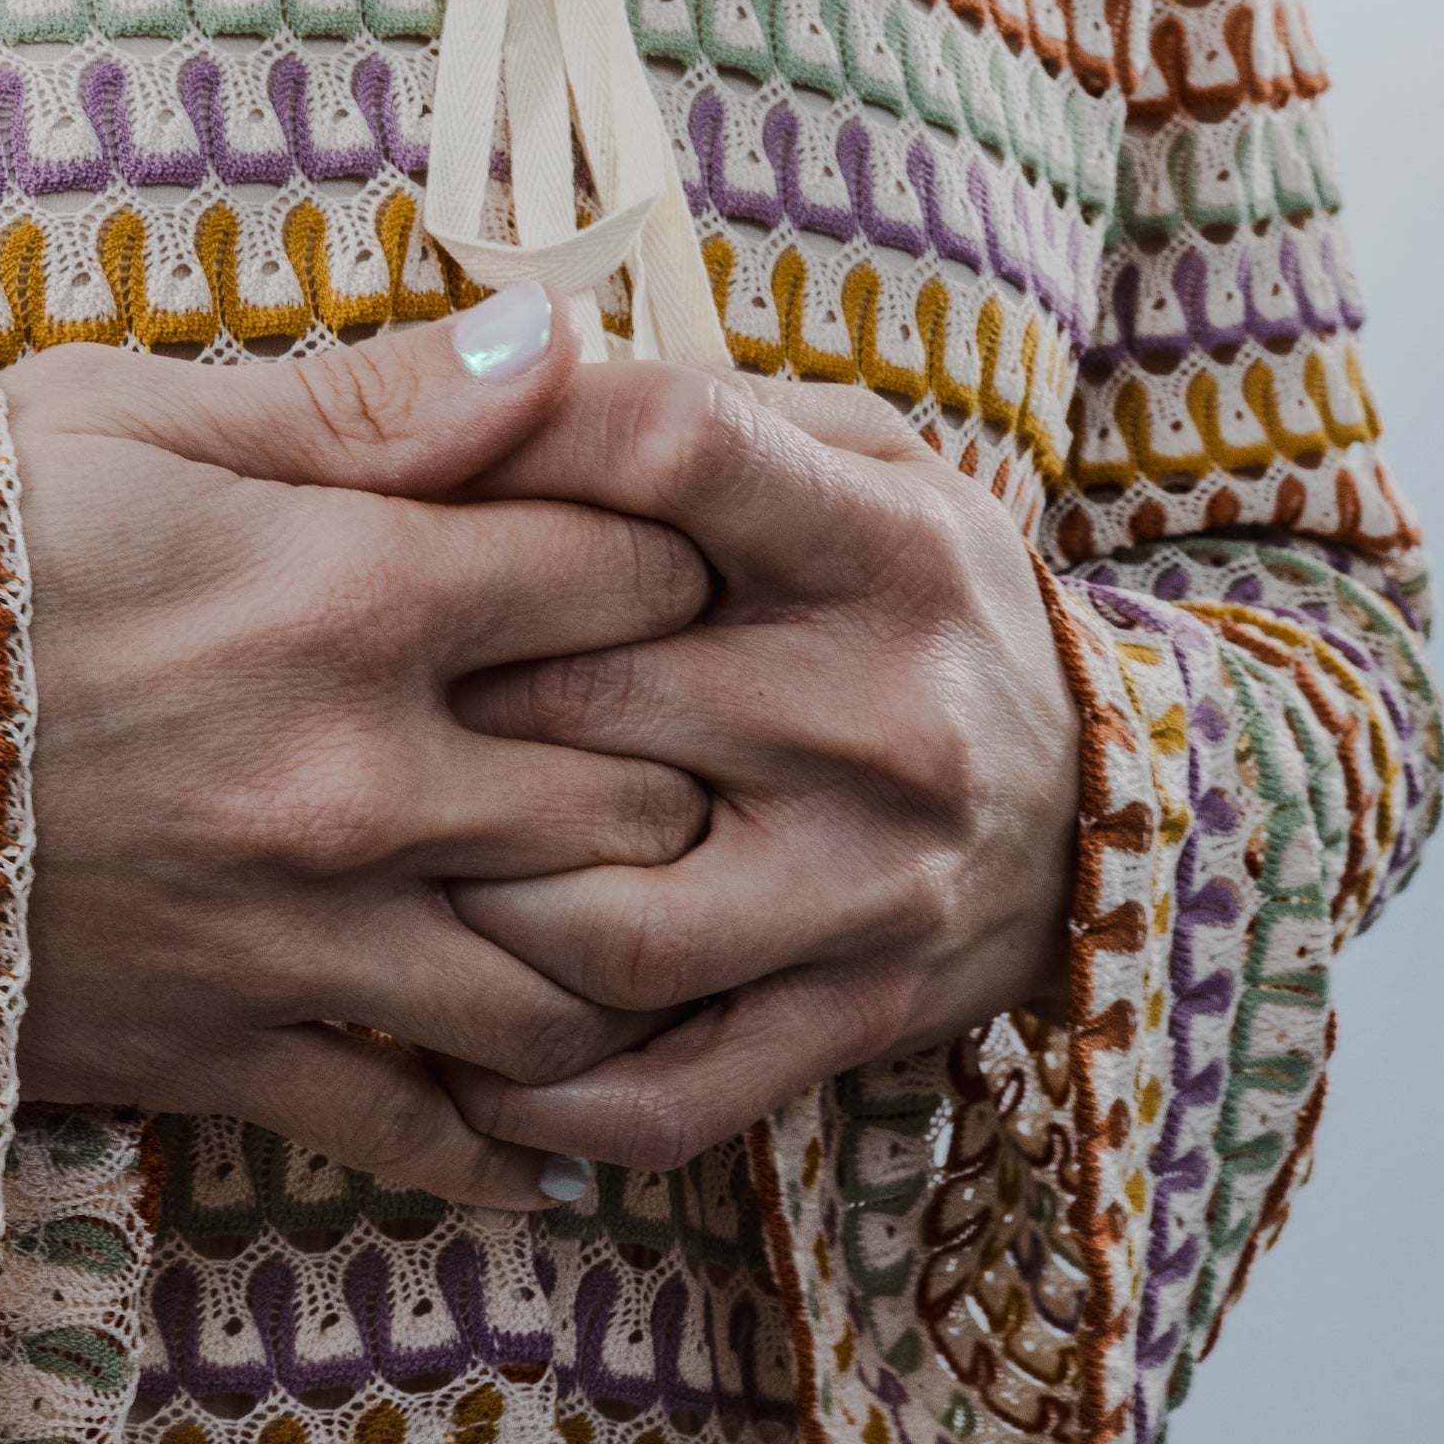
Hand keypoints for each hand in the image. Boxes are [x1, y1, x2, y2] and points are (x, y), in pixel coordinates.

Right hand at [0, 284, 713, 1207]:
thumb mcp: (125, 419)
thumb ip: (364, 401)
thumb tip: (560, 339)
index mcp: (351, 593)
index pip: (636, 573)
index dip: (672, 559)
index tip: (654, 564)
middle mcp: (359, 779)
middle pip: (644, 797)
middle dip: (677, 767)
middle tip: (668, 748)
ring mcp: (295, 937)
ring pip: (566, 992)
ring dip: (620, 960)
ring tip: (631, 930)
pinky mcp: (213, 1053)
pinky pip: (409, 1134)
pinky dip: (495, 1152)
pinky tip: (543, 1147)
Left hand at [432, 366, 1084, 1178]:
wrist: (1102, 801)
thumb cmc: (909, 601)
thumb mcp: (859, 461)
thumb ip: (697, 413)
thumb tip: (499, 353)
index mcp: (884, 539)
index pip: (680, 451)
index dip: (513, 446)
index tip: (389, 471)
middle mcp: (891, 715)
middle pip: (591, 701)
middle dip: (436, 700)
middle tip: (341, 698)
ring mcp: (877, 886)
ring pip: (603, 925)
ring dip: (464, 904)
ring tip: (383, 867)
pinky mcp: (860, 1018)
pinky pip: (671, 1090)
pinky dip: (543, 1089)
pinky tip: (455, 1051)